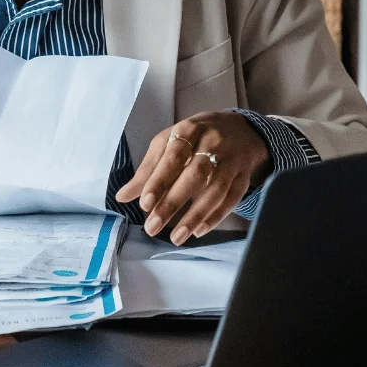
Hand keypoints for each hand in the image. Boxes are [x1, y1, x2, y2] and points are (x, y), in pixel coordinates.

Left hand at [115, 111, 271, 245]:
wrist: (240, 129)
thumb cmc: (195, 138)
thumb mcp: (169, 142)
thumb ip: (148, 169)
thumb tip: (122, 196)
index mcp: (189, 130)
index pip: (173, 156)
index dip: (159, 180)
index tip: (144, 204)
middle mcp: (213, 143)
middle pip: (195, 174)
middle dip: (173, 202)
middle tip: (153, 226)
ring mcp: (231, 160)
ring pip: (216, 190)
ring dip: (195, 216)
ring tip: (176, 237)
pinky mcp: (244, 176)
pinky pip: (232, 199)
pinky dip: (215, 217)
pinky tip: (198, 231)